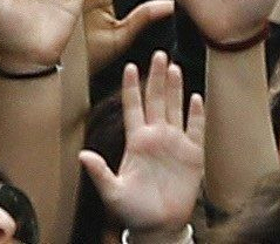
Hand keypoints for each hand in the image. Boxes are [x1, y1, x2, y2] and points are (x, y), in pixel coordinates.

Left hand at [79, 53, 203, 237]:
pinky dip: (196, 114)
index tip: (130, 66)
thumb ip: (99, 173)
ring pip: (175, 109)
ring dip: (175, 89)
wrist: (158, 226)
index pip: (133, 107)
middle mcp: (155, 137)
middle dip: (157, 77)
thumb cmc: (132, 211)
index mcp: (136, 141)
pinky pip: (196, 130)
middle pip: (156, 100)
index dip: (132, 87)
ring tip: (174, 67)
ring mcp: (175, 144)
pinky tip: (196, 97)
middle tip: (159, 54)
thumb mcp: (112, 192)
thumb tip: (82, 155)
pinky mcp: (193, 155)